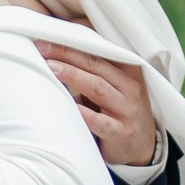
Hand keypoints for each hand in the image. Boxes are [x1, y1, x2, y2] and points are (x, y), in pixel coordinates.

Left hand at [37, 44, 158, 166]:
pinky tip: (71, 106)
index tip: (50, 36)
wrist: (141, 148)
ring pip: (98, 88)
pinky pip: (102, 122)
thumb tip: (62, 44)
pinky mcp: (121, 133)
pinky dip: (86, 114)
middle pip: (96, 65)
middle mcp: (130, 87)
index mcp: (128, 71)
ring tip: (51, 68)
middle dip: (67, 54)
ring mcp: (127, 110)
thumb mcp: (114, 86)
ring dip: (73, 76)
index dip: (75, 42)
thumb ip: (94, 68)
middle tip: (42, 48)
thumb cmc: (119, 110)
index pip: (100, 51)